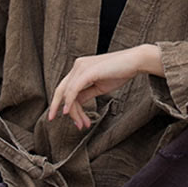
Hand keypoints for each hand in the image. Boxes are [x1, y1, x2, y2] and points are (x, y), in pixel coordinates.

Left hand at [48, 44, 162, 128]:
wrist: (135, 61)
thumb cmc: (120, 73)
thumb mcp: (99, 87)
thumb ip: (85, 94)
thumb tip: (74, 104)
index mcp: (79, 69)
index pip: (67, 89)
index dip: (67, 105)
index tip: (75, 121)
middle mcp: (77, 66)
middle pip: (61, 90)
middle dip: (56, 107)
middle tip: (52, 120)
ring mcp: (81, 67)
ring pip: (68, 93)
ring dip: (73, 112)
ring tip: (81, 124)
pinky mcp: (87, 71)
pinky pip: (74, 89)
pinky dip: (69, 102)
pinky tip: (67, 112)